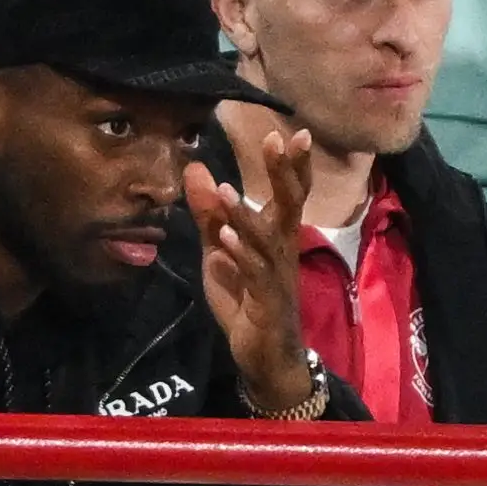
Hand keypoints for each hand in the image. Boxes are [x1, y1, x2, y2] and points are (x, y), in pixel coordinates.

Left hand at [185, 123, 314, 411]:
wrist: (264, 355)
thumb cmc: (247, 299)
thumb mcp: (220, 251)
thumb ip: (209, 213)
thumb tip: (194, 168)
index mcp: (276, 235)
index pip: (290, 193)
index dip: (291, 164)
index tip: (289, 130)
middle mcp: (283, 249)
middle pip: (289, 205)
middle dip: (284, 173)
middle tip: (278, 139)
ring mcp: (275, 275)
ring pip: (266, 239)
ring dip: (246, 216)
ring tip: (228, 191)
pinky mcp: (265, 301)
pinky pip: (254, 274)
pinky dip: (239, 255)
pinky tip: (223, 239)